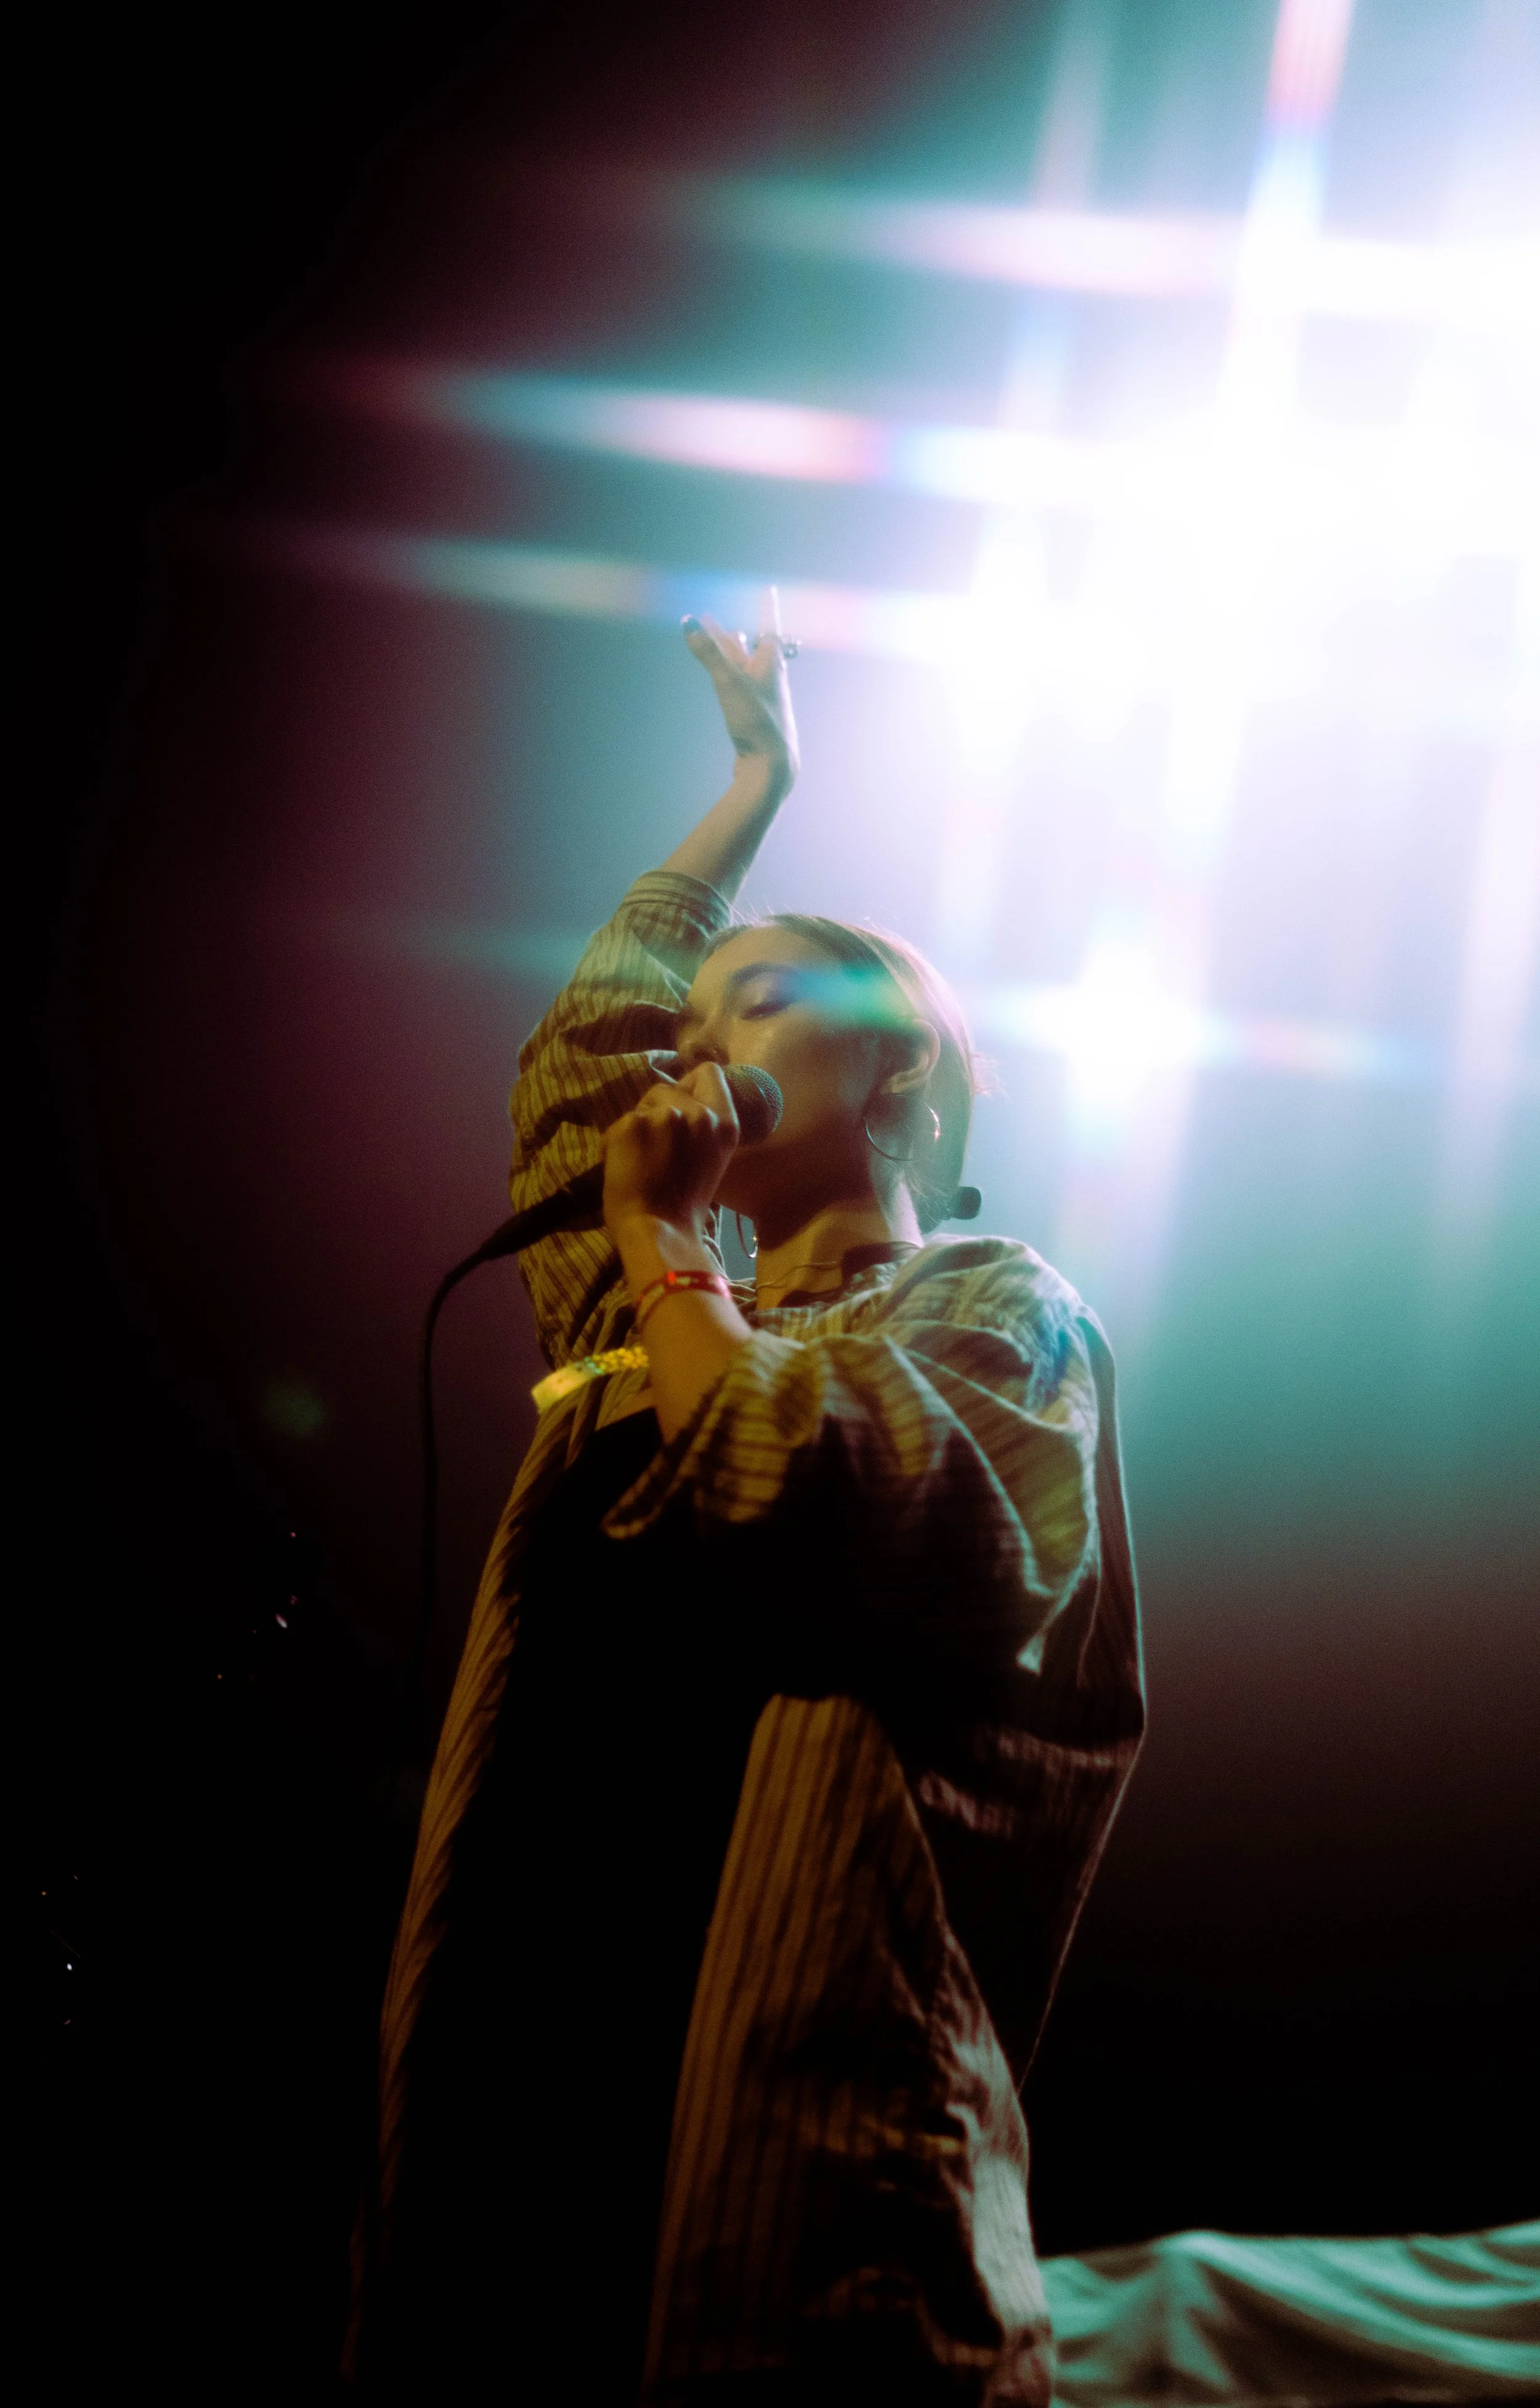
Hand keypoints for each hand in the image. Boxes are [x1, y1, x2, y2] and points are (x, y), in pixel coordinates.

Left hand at [602, 1062, 739, 1237]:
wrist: (659, 1232)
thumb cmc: (685, 1206)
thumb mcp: (710, 1158)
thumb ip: (702, 1128)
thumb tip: (680, 1108)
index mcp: (724, 1123)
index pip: (710, 1072)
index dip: (691, 1083)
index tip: (682, 1104)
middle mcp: (699, 1114)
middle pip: (669, 1087)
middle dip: (658, 1109)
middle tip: (656, 1145)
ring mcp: (665, 1116)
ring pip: (643, 1104)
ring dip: (637, 1125)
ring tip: (638, 1158)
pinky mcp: (633, 1124)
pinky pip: (619, 1122)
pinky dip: (614, 1141)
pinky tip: (620, 1165)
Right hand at [683, 614, 799, 788]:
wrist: (771, 768)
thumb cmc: (757, 722)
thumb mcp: (729, 683)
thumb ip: (708, 653)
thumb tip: (689, 621)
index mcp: (770, 664)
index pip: (767, 627)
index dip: (766, 608)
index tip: (768, 591)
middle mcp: (769, 679)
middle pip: (748, 648)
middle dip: (728, 633)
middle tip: (709, 619)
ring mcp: (762, 699)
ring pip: (745, 669)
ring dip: (731, 654)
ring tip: (726, 639)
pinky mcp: (754, 718)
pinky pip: (741, 689)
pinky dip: (731, 677)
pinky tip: (731, 682)